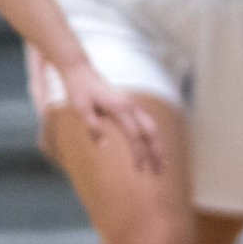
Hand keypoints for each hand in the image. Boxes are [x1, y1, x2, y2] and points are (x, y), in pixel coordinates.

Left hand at [58, 56, 162, 173]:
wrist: (80, 71)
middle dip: (157, 152)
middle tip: (160, 172)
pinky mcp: (130, 105)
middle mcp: (131, 106)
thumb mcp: (81, 110)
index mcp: (120, 108)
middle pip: (151, 132)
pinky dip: (153, 137)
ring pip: (152, 127)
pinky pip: (148, 123)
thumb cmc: (79, 91)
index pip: (135, 136)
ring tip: (163, 164)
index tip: (139, 170)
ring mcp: (132, 105)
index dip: (139, 154)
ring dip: (159, 145)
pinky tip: (153, 148)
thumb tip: (105, 149)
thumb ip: (93, 128)